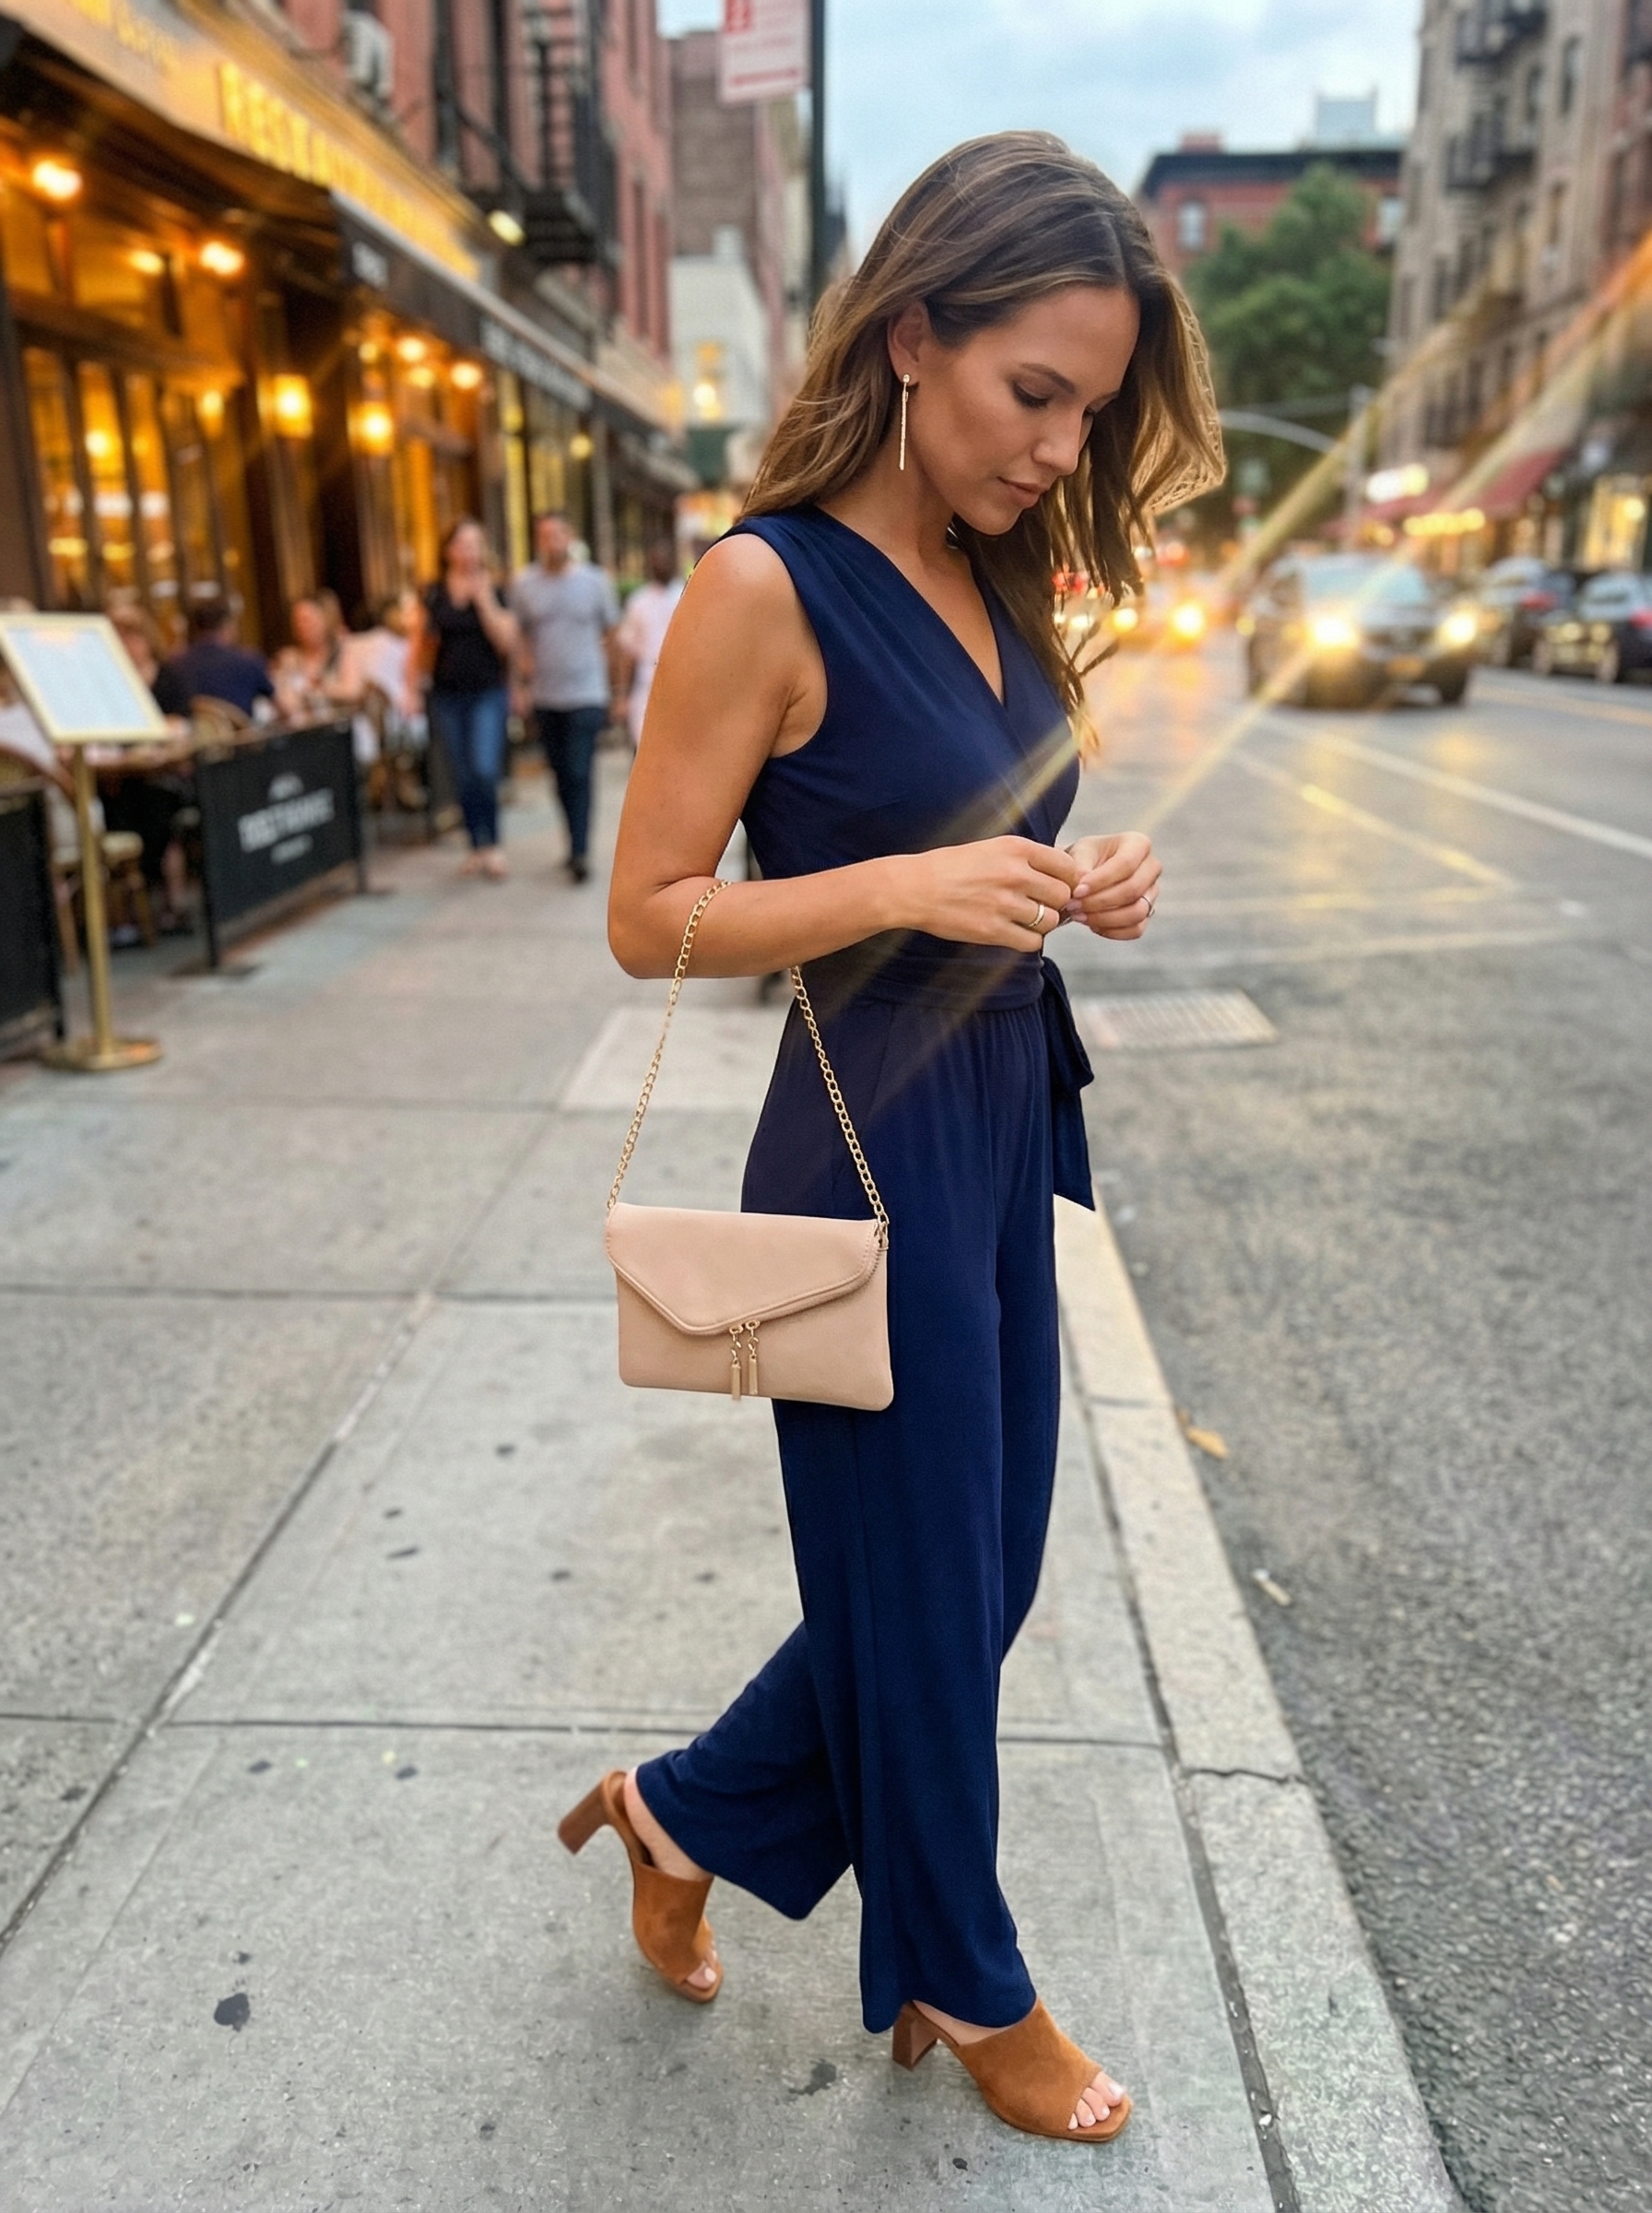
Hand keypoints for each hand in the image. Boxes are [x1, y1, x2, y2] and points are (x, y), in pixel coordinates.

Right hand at [895, 835, 1081, 950]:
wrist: (915, 888)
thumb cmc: (951, 867)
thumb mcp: (991, 848)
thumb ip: (1024, 858)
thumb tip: (1058, 873)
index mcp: (1016, 848)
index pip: (1066, 866)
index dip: (1065, 879)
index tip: (1054, 885)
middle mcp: (1014, 874)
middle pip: (1062, 895)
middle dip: (1055, 903)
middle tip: (1040, 905)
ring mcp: (1004, 904)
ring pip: (1050, 921)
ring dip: (1042, 923)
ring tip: (1024, 919)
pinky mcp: (993, 930)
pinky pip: (1032, 942)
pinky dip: (1029, 940)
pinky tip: (1015, 933)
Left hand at [1064, 833, 1159, 938]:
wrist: (1087, 874)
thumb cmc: (1085, 858)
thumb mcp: (1079, 853)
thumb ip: (1079, 866)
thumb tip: (1081, 883)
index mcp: (1138, 844)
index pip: (1126, 864)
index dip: (1101, 880)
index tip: (1076, 891)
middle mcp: (1151, 867)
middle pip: (1133, 890)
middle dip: (1100, 902)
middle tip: (1073, 906)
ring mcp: (1152, 892)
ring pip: (1137, 912)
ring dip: (1105, 918)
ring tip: (1079, 916)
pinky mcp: (1147, 913)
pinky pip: (1136, 929)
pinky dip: (1112, 931)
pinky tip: (1091, 925)